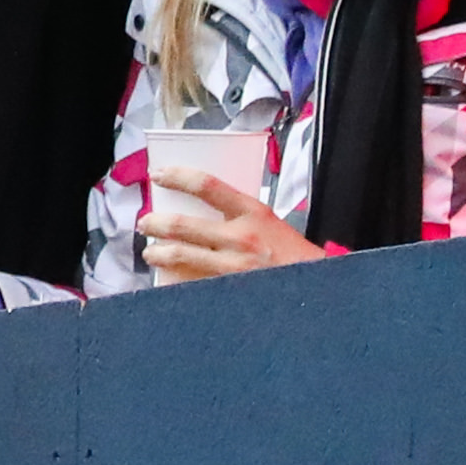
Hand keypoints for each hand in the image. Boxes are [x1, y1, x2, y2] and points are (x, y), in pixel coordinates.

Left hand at [135, 172, 320, 283]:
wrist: (319, 289)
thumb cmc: (294, 257)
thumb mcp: (270, 225)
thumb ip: (238, 217)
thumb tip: (202, 212)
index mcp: (254, 213)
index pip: (208, 186)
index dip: (179, 177)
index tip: (160, 174)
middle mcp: (241, 238)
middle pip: (183, 225)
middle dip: (156, 222)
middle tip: (146, 222)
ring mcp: (232, 266)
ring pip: (180, 256)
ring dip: (158, 252)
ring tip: (151, 251)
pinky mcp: (227, 290)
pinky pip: (190, 283)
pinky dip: (175, 281)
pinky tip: (166, 280)